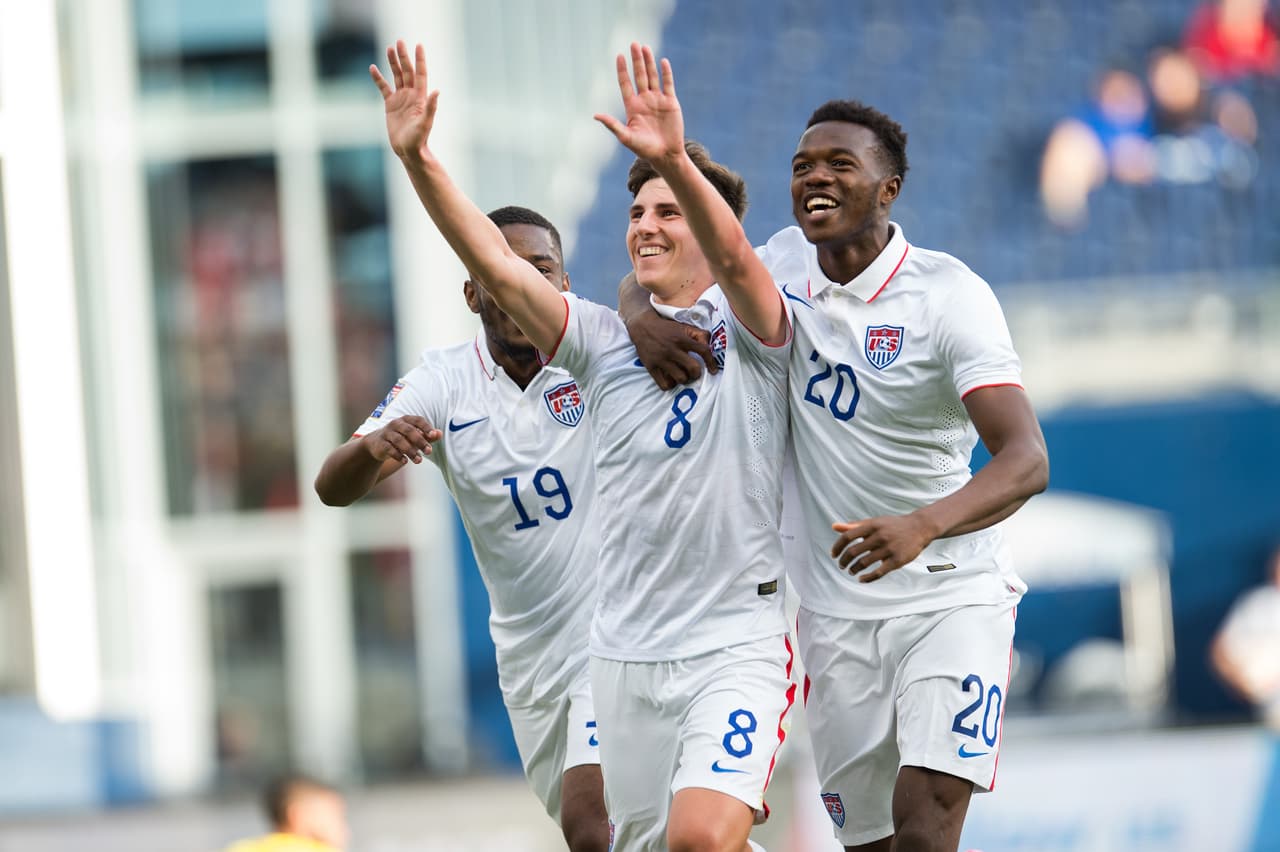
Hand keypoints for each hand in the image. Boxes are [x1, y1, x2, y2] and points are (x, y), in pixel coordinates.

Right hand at [361, 415, 441, 464]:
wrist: (377, 444)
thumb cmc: (401, 438)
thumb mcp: (414, 436)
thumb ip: (428, 436)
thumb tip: (440, 434)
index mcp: (406, 420)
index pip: (418, 420)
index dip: (426, 427)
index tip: (433, 435)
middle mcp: (396, 424)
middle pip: (409, 430)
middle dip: (420, 441)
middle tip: (429, 451)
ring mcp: (387, 433)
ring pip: (399, 440)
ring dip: (410, 451)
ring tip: (419, 461)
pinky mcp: (380, 443)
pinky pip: (389, 448)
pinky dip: (398, 455)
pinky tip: (405, 461)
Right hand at [370, 41, 439, 162]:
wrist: (407, 150)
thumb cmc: (418, 139)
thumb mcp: (425, 123)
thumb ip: (431, 107)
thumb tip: (437, 91)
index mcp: (420, 97)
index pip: (421, 74)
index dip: (420, 60)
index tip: (418, 45)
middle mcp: (411, 95)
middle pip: (408, 71)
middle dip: (403, 57)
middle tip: (399, 42)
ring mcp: (401, 99)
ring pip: (397, 76)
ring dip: (393, 63)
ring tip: (389, 48)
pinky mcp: (390, 105)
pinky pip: (383, 88)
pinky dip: (378, 78)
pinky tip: (373, 68)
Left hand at [594, 43, 683, 163]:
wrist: (666, 155)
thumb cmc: (644, 149)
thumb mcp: (626, 137)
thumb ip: (612, 125)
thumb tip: (595, 115)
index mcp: (632, 107)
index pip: (625, 84)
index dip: (622, 70)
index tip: (619, 56)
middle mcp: (644, 100)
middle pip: (639, 76)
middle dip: (636, 60)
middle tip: (633, 44)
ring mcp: (658, 100)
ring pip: (652, 77)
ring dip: (649, 62)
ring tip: (645, 47)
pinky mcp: (671, 103)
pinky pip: (668, 84)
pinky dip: (666, 73)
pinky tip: (663, 61)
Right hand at [627, 311, 718, 390]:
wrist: (642, 326)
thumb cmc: (666, 328)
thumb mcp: (683, 327)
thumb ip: (699, 334)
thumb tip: (709, 345)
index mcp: (682, 339)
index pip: (703, 350)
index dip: (711, 362)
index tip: (713, 370)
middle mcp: (672, 349)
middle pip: (693, 369)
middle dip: (697, 373)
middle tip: (694, 372)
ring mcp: (661, 359)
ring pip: (680, 378)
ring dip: (684, 379)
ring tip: (681, 375)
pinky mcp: (651, 367)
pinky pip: (665, 384)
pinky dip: (670, 384)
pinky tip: (671, 379)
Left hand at [830, 513, 939, 582]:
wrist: (919, 528)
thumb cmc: (893, 526)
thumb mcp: (874, 522)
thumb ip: (854, 526)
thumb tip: (834, 526)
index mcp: (872, 526)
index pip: (848, 536)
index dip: (838, 547)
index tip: (833, 555)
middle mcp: (879, 536)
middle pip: (854, 551)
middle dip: (844, 561)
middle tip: (841, 565)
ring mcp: (888, 549)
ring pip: (864, 562)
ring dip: (854, 569)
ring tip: (851, 571)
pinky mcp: (897, 560)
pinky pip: (879, 572)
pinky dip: (867, 578)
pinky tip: (861, 579)